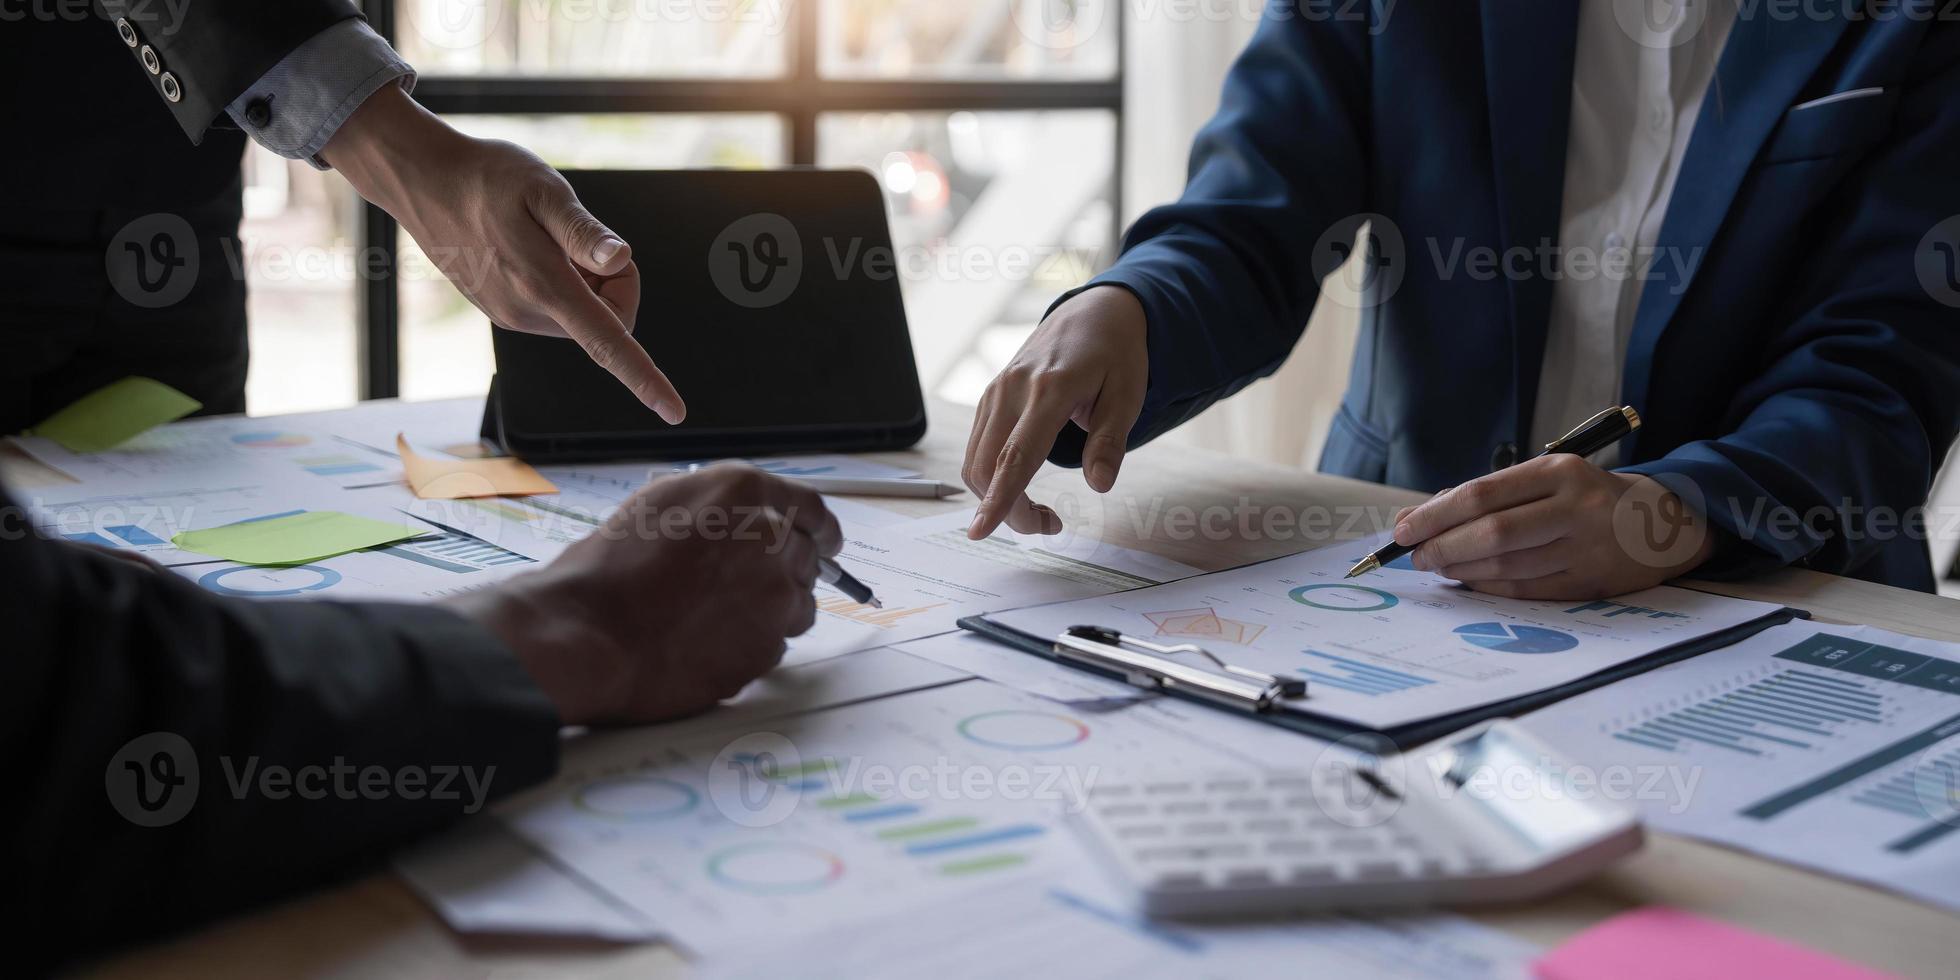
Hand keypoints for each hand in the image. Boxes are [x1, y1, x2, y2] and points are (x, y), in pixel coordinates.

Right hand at [321, 85, 684, 422]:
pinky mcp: (504, 312)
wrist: (423, 180)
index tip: (675, 413)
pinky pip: (557, 309)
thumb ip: (583, 232)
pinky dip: (562, 282)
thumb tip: (619, 261)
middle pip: (609, 319)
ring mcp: (513, 317)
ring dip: (585, 281)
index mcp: (545, 287)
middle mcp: (528, 314)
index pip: (609, 343)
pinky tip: (527, 246)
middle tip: (580, 237)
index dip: (646, 379)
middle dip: (613, 281)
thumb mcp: (544, 190)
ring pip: (584, 314)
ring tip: (545, 237)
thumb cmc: (488, 177)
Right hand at [447, 465, 841, 724]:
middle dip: (784, 571)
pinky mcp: (768, 647)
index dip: (820, 528)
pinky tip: (707, 641)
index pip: (812, 509)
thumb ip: (722, 506)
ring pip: (798, 606)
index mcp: (746, 494)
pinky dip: (752, 644)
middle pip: (807, 559)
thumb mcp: (664, 503)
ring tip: (714, 616)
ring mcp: (776, 597)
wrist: (590, 632)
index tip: (826, 541)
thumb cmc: (611, 570)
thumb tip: (748, 518)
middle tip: (743, 586)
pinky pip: (775, 644)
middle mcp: (772, 541)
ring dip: (771, 610)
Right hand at [963, 285, 1147, 538]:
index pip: (1015, 456)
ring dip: (998, 496)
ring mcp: (996, 391)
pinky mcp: (991, 396)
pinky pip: (978, 446)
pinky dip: (992, 477)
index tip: (981, 531)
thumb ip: (1110, 441)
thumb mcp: (1128, 395)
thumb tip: (1100, 484)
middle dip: (1007, 510)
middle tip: (1050, 525)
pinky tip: (1022, 483)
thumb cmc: (1114, 353)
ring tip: (1042, 510)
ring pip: (975, 461)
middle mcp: (1013, 389)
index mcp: (1050, 390)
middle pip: (986, 467)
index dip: (998, 498)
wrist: (1093, 312)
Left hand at [1391, 455, 1714, 599]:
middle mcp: (1575, 507)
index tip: (1403, 529)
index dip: (1434, 515)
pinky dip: (1487, 587)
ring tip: (1436, 566)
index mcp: (1559, 471)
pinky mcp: (1590, 583)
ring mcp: (1585, 548)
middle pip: (1491, 533)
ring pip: (1505, 565)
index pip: (1482, 494)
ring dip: (1460, 570)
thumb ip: (1485, 495)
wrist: (1663, 525)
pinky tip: (1466, 582)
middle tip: (1415, 555)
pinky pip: (1524, 589)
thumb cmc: (1586, 498)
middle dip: (1442, 546)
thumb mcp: (1545, 479)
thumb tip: (1414, 518)